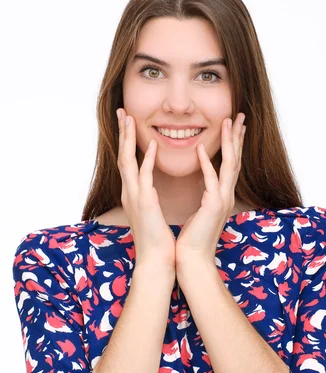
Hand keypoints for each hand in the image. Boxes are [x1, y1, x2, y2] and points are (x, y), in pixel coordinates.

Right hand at [116, 108, 176, 274]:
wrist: (156, 261)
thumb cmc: (156, 239)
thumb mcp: (151, 213)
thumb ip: (148, 198)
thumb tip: (150, 188)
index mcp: (133, 194)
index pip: (128, 162)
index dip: (127, 141)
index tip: (128, 122)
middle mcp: (129, 193)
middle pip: (122, 156)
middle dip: (121, 133)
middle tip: (121, 111)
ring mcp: (134, 197)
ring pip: (127, 162)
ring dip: (127, 139)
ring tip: (128, 118)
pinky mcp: (144, 204)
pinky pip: (144, 177)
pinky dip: (146, 159)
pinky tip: (151, 144)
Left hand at [175, 113, 245, 270]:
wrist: (193, 261)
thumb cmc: (194, 238)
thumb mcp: (202, 212)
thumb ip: (206, 196)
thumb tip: (205, 187)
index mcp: (223, 195)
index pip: (230, 164)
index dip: (233, 144)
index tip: (234, 125)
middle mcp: (226, 195)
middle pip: (235, 159)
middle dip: (237, 136)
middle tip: (239, 115)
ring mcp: (223, 200)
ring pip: (229, 165)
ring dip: (228, 142)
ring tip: (227, 122)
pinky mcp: (213, 207)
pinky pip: (210, 180)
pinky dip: (206, 163)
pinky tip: (200, 148)